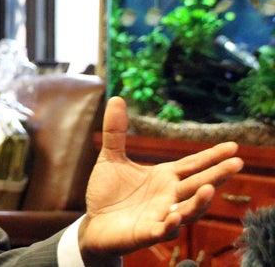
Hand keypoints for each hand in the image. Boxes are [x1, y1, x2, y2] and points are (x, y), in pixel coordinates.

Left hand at [78, 97, 242, 263]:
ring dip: (199, 202)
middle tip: (237, 163)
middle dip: (217, 175)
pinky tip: (175, 215)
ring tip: (209, 189)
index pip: (193, 165)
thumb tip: (116, 97)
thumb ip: (115, 131)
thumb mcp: (111, 158)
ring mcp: (161, 215)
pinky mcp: (147, 233)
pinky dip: (171, 224)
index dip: (212, 156)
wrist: (94, 224)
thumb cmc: (108, 192)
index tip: (233, 147)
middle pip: (198, 185)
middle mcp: (169, 196)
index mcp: (164, 177)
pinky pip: (163, 230)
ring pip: (188, 210)